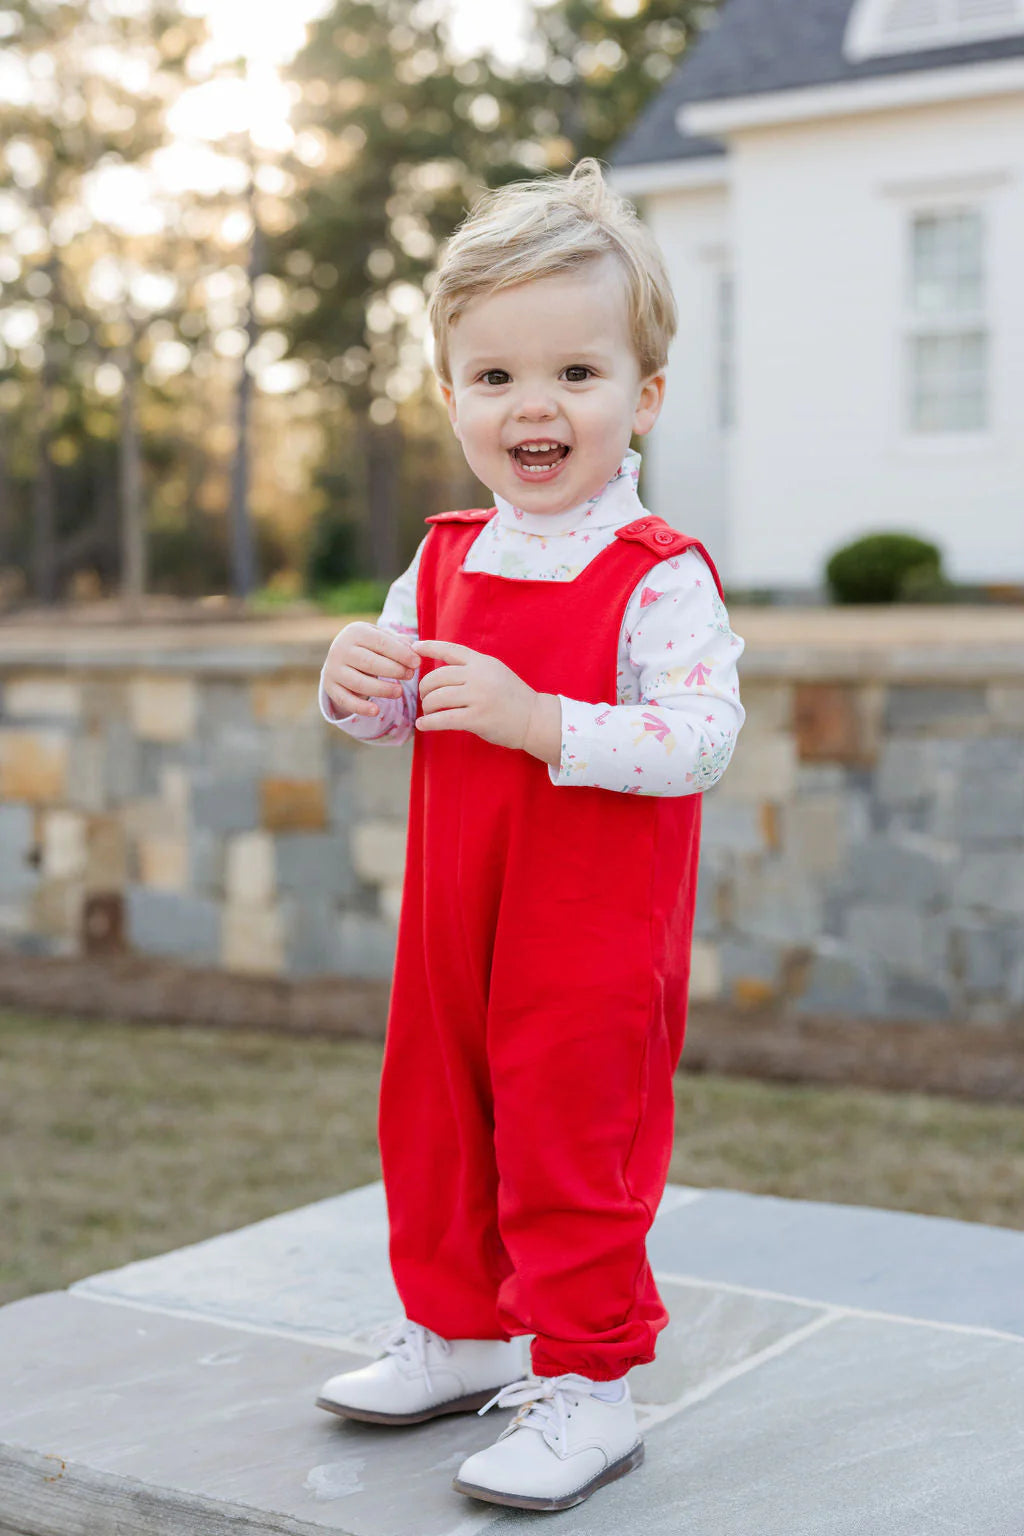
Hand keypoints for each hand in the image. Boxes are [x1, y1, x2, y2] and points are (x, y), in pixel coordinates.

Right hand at [321, 621, 419, 718]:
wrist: (342, 656)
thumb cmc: (371, 646)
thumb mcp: (383, 638)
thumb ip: (400, 642)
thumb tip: (417, 650)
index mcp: (356, 632)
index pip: (381, 642)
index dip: (401, 653)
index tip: (417, 662)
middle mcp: (340, 649)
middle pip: (369, 662)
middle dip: (393, 670)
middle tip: (410, 676)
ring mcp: (333, 669)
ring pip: (359, 683)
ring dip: (382, 689)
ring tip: (399, 692)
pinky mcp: (330, 687)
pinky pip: (345, 700)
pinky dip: (360, 708)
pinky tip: (376, 711)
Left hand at [412, 639, 560, 763]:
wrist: (535, 719)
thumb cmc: (513, 697)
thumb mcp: (495, 672)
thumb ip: (473, 668)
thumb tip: (443, 668)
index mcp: (482, 662)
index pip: (451, 649)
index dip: (430, 647)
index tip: (414, 647)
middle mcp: (479, 676)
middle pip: (437, 677)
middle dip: (425, 688)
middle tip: (425, 697)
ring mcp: (478, 697)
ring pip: (438, 697)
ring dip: (427, 706)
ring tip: (428, 711)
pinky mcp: (477, 719)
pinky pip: (444, 719)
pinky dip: (429, 723)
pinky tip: (423, 725)